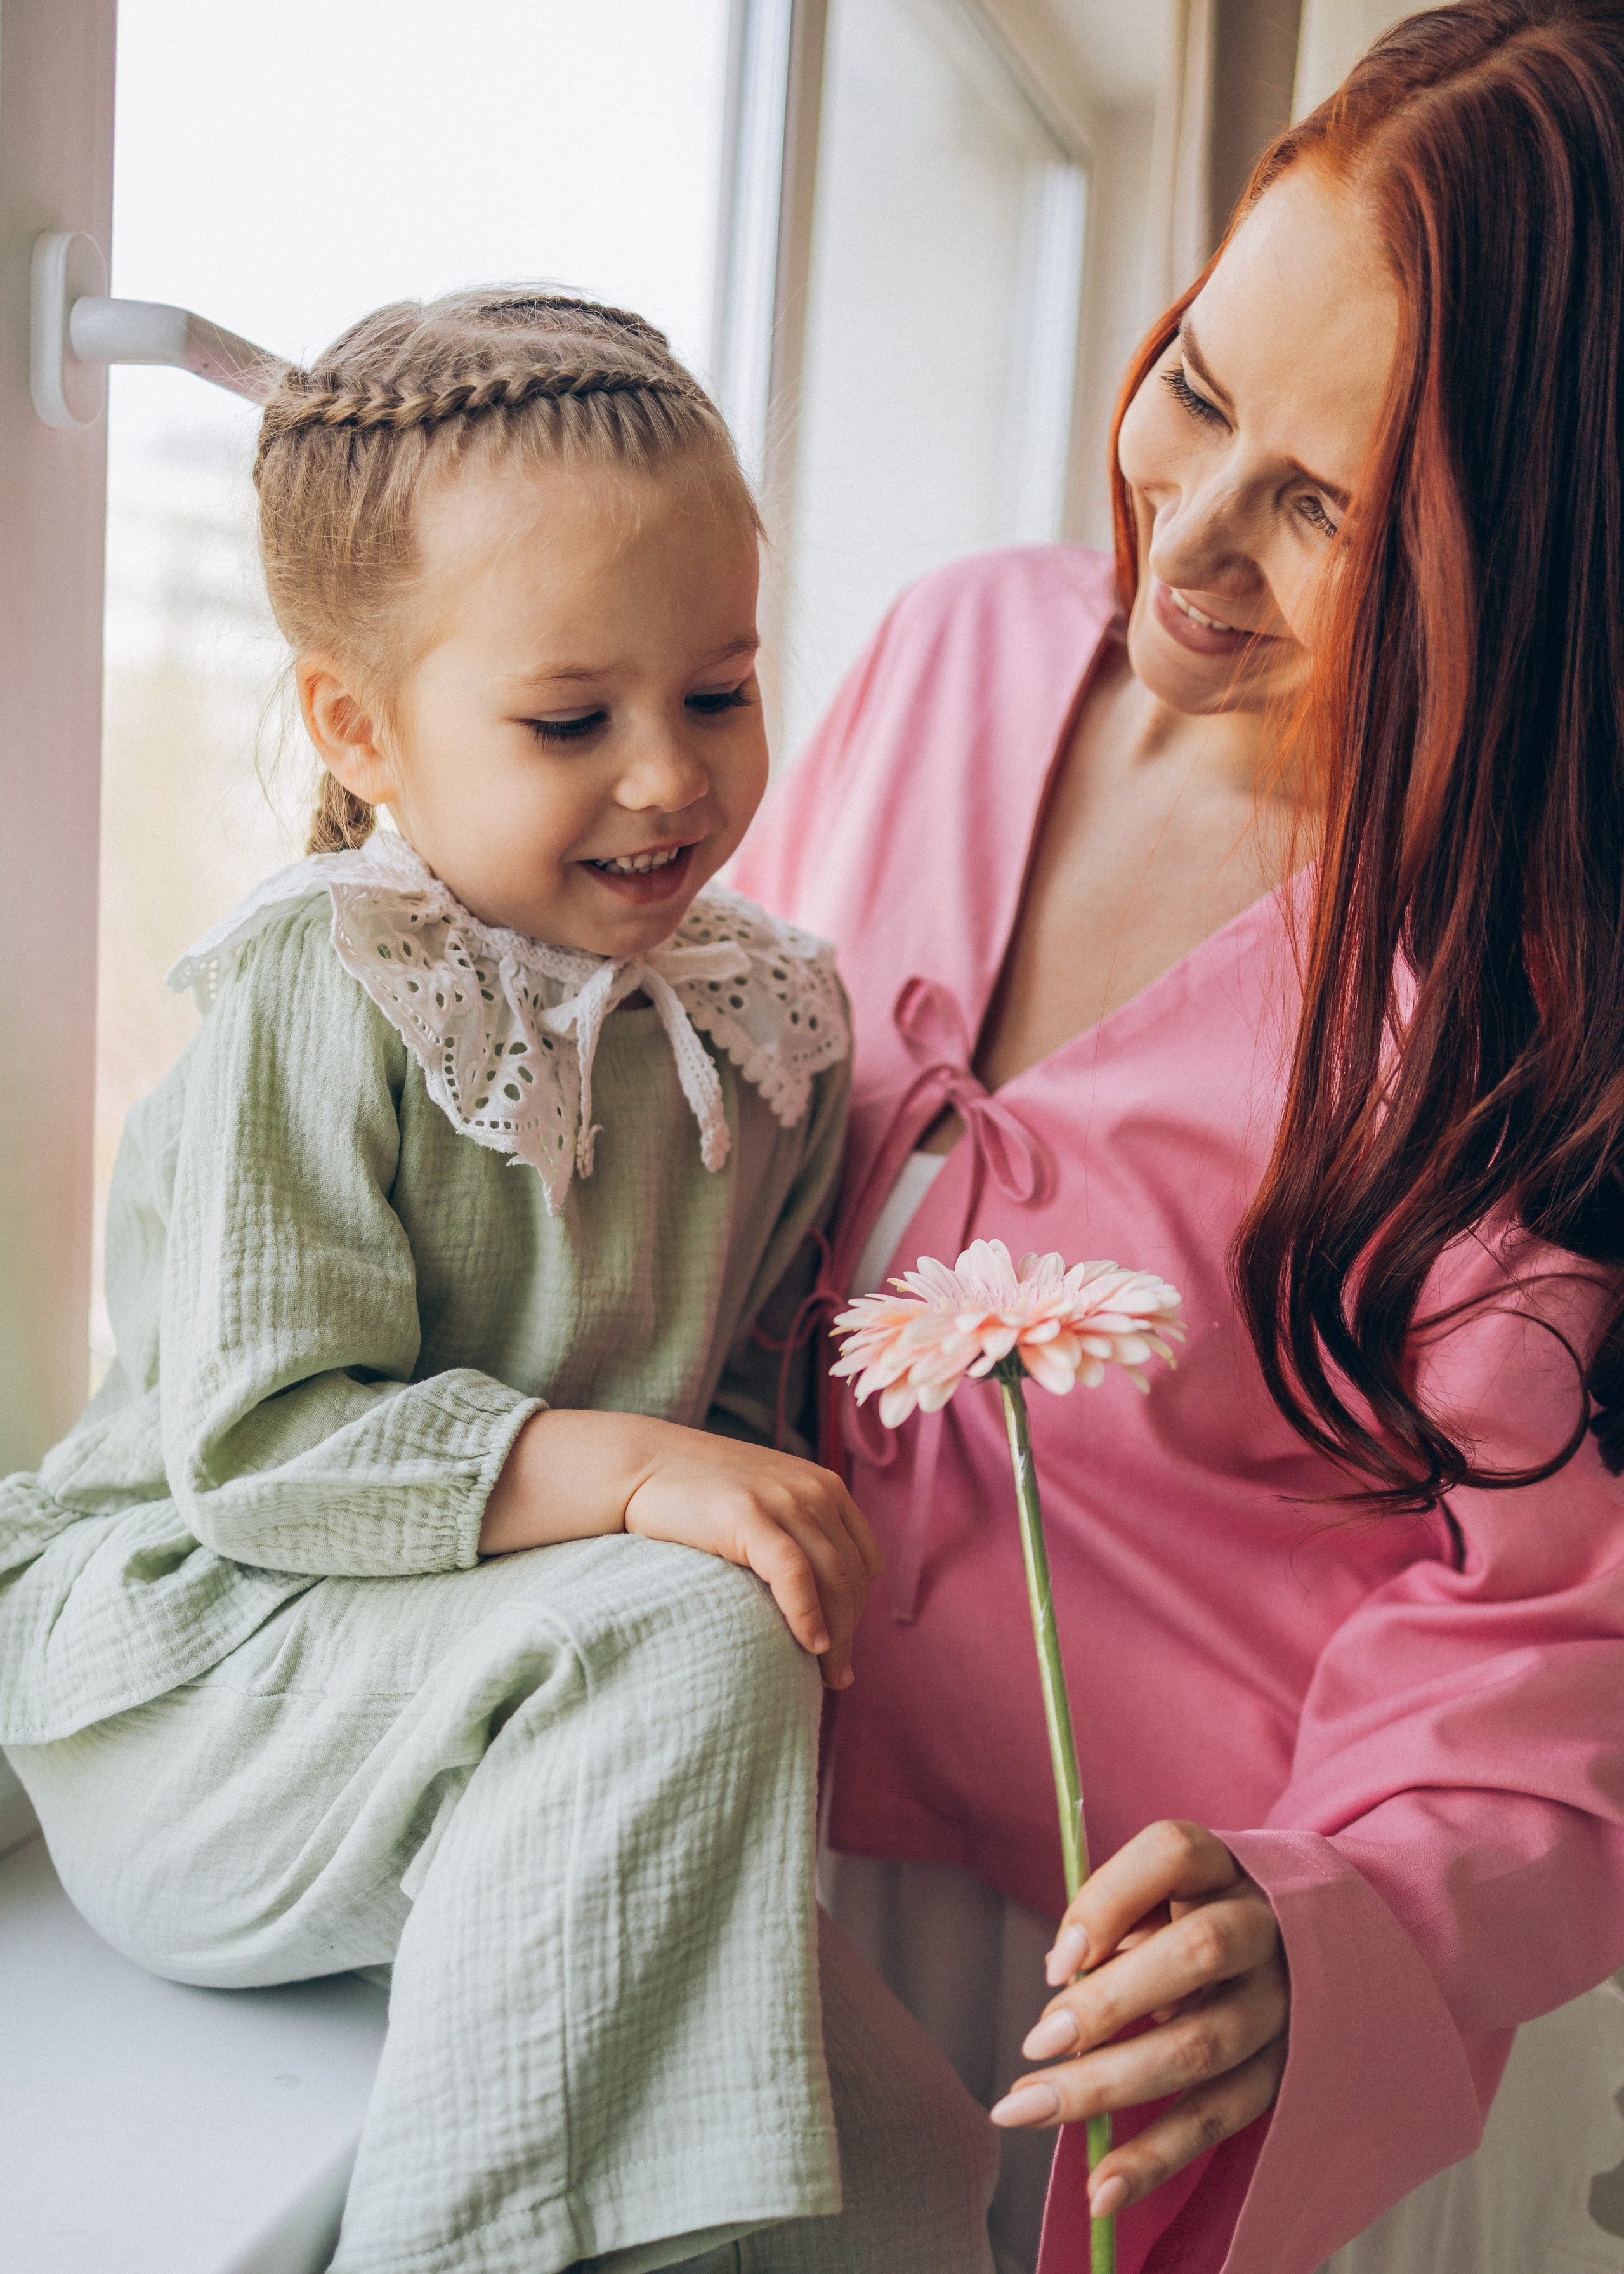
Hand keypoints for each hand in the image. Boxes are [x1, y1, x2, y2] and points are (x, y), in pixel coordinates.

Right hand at [480, 1408, 881, 1686]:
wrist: (642, 1465)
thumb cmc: (700, 1498)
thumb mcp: (764, 1505)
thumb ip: (797, 1535)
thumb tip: (823, 1602)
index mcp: (825, 1487)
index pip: (865, 1561)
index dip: (856, 1607)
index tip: (838, 1645)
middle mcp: (813, 1490)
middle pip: (853, 1576)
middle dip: (849, 1630)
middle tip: (835, 1675)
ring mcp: (783, 1499)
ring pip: (833, 1579)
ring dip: (836, 1634)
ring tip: (825, 1673)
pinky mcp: (749, 1515)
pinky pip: (795, 1574)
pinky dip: (809, 1613)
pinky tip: (811, 1644)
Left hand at [990, 1821, 1288, 2219]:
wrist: (1310, 1947)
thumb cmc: (1196, 1914)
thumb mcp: (1160, 1893)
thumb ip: (1114, 1917)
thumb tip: (1064, 1975)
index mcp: (1223, 1867)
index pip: (1171, 1855)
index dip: (1107, 1902)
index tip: (1057, 1961)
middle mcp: (1264, 1928)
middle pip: (1198, 1953)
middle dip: (1109, 2003)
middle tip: (1036, 2042)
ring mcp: (1281, 2003)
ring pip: (1203, 2045)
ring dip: (1110, 2085)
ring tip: (1028, 2110)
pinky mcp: (1285, 2072)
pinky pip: (1220, 2119)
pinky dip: (1156, 2160)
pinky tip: (1101, 2191)